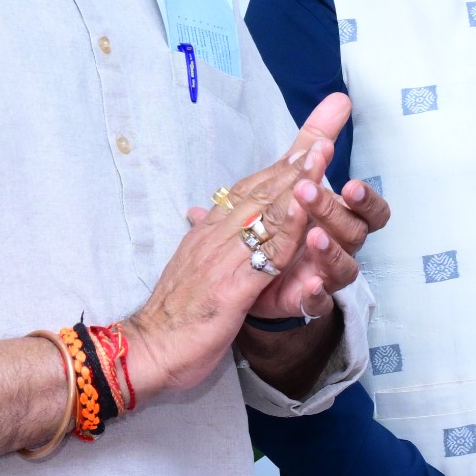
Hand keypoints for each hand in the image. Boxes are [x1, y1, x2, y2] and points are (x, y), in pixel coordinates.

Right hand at [121, 98, 353, 402]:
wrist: (148, 349)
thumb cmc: (178, 312)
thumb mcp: (198, 266)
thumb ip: (208, 238)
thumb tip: (202, 212)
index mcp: (212, 231)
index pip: (253, 187)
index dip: (284, 161)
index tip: (314, 135)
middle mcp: (217, 236)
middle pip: (264, 189)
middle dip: (297, 157)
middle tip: (328, 125)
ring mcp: (223, 259)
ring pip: (265, 214)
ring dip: (296, 183)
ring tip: (322, 153)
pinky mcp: (230, 288)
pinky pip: (263, 256)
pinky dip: (285, 232)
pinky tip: (306, 215)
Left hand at [249, 143, 390, 325]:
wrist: (245, 271)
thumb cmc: (282, 222)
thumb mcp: (292, 178)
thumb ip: (316, 141)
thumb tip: (340, 98)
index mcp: (340, 217)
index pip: (370, 209)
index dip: (365, 199)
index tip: (349, 183)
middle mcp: (338, 245)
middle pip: (355, 232)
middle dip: (334, 211)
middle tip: (308, 193)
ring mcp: (323, 276)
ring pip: (345, 268)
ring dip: (330, 251)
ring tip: (310, 237)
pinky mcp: (303, 301)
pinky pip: (318, 306)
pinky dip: (316, 297)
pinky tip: (307, 287)